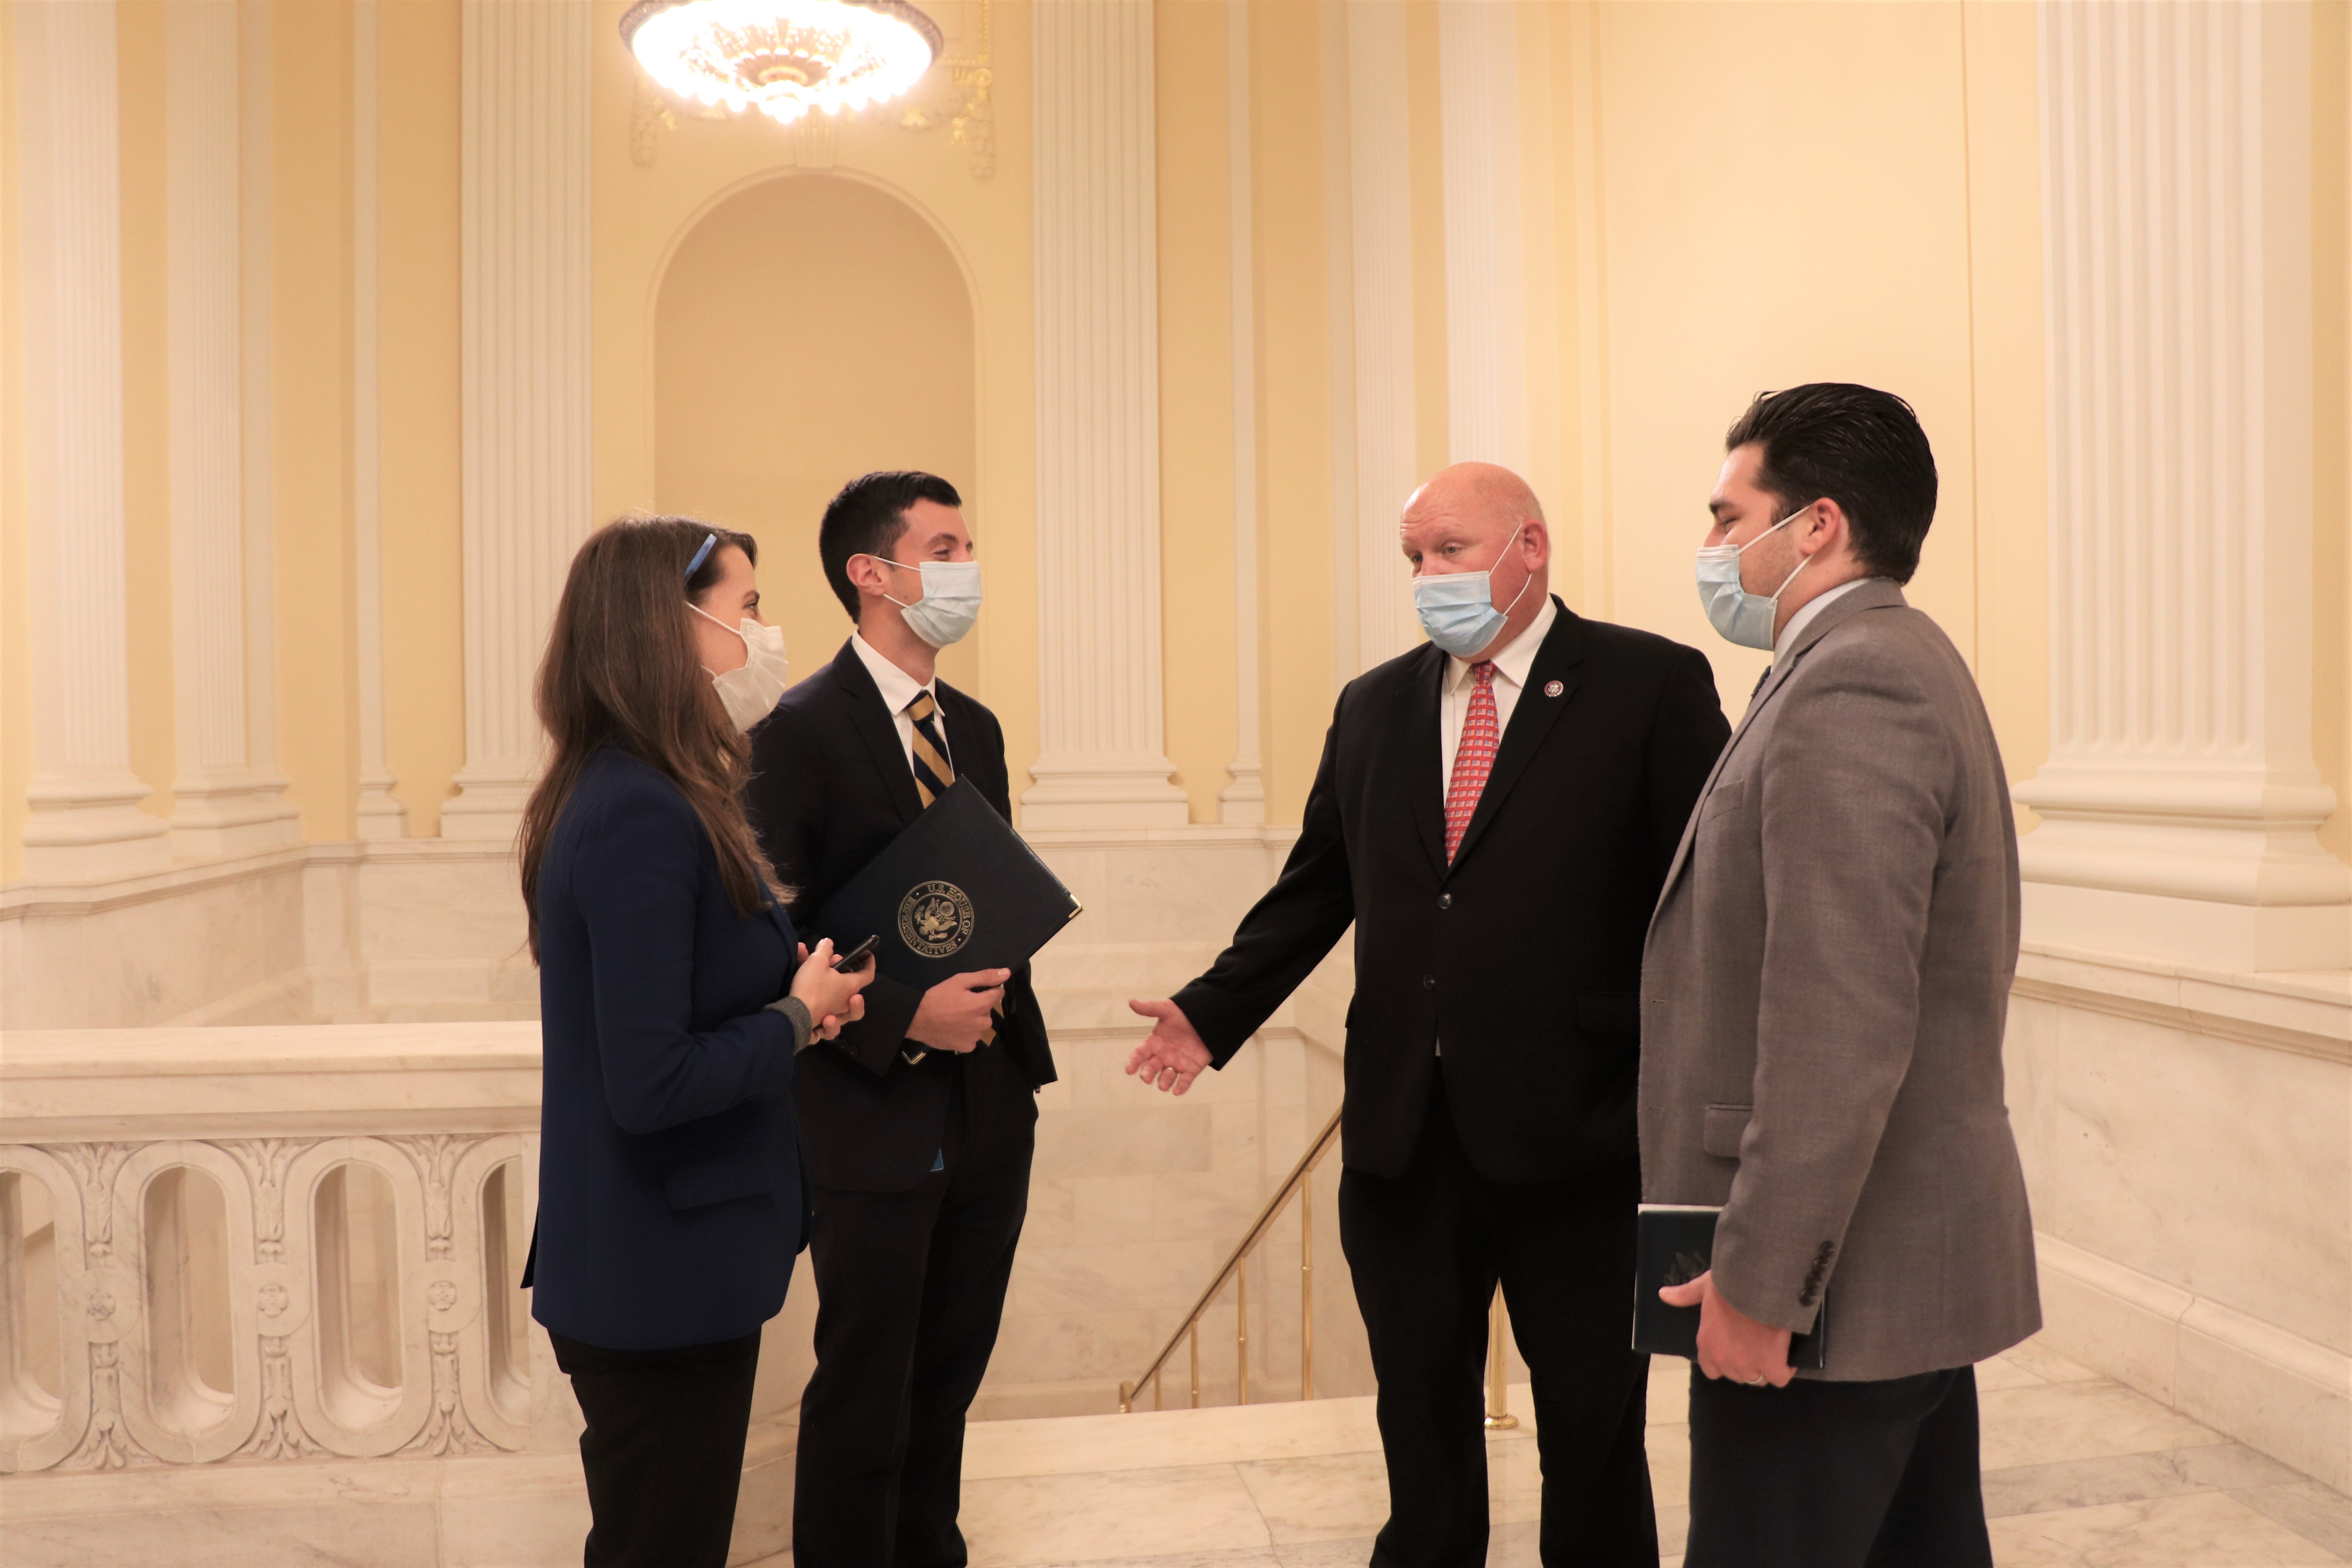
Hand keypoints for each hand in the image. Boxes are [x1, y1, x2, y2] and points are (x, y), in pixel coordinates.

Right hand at [790, 940, 871, 1040]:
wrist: (795, 1015)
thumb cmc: (811, 987)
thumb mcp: (817, 962)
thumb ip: (824, 950)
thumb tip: (828, 942)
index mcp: (850, 987)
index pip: (868, 974)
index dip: (869, 963)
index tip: (866, 954)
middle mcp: (847, 1003)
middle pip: (854, 988)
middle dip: (845, 973)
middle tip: (832, 964)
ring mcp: (836, 1016)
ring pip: (842, 1004)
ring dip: (834, 990)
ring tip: (824, 978)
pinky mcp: (822, 1025)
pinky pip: (827, 1020)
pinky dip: (822, 1011)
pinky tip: (813, 998)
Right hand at [907, 969, 1009, 1053]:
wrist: (916, 1019)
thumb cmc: (937, 997)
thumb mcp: (959, 981)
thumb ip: (985, 977)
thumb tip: (1006, 973)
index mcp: (982, 1005)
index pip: (997, 994)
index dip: (987, 989)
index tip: (974, 990)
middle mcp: (983, 1022)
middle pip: (987, 1010)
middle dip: (978, 1005)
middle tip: (959, 1003)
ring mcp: (975, 1037)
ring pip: (980, 1024)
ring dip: (973, 1020)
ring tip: (955, 1016)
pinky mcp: (966, 1047)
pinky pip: (972, 1038)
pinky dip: (966, 1033)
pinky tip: (954, 1028)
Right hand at [1125, 1000, 1211, 1094]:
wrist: (1208, 1017)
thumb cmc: (1184, 1013)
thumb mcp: (1166, 1009)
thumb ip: (1149, 1008)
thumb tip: (1131, 1002)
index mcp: (1154, 1042)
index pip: (1140, 1054)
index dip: (1133, 1061)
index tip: (1129, 1069)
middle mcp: (1163, 1055)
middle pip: (1151, 1068)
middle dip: (1147, 1073)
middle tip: (1146, 1077)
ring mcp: (1177, 1063)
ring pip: (1167, 1077)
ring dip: (1164, 1082)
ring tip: (1162, 1085)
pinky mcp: (1191, 1069)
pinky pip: (1185, 1081)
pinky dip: (1181, 1087)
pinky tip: (1177, 1091)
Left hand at [1659, 1269, 1793, 1387]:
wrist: (1757, 1284)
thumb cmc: (1729, 1284)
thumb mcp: (1703, 1287)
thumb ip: (1685, 1295)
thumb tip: (1663, 1294)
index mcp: (1707, 1344)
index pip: (1711, 1370)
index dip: (1724, 1363)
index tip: (1735, 1350)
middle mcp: (1725, 1359)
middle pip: (1738, 1375)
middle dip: (1746, 1364)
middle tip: (1756, 1346)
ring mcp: (1748, 1364)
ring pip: (1758, 1378)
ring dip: (1765, 1369)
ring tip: (1772, 1351)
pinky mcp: (1771, 1363)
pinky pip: (1779, 1378)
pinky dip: (1785, 1370)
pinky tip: (1787, 1359)